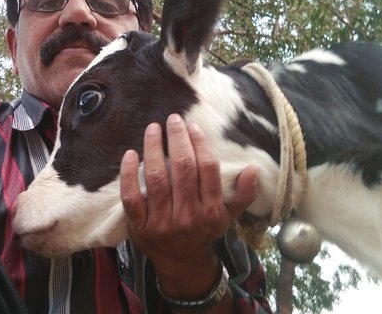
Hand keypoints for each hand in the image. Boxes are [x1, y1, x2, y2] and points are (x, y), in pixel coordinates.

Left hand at [120, 113, 257, 300]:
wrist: (181, 262)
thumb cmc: (204, 231)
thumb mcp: (228, 217)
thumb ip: (242, 194)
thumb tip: (253, 169)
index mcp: (210, 210)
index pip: (207, 169)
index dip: (200, 144)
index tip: (193, 126)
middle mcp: (187, 215)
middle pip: (182, 169)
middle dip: (177, 139)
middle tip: (172, 119)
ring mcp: (161, 221)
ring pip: (156, 178)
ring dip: (153, 149)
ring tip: (153, 128)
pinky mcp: (139, 226)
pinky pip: (131, 197)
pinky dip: (128, 175)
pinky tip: (129, 154)